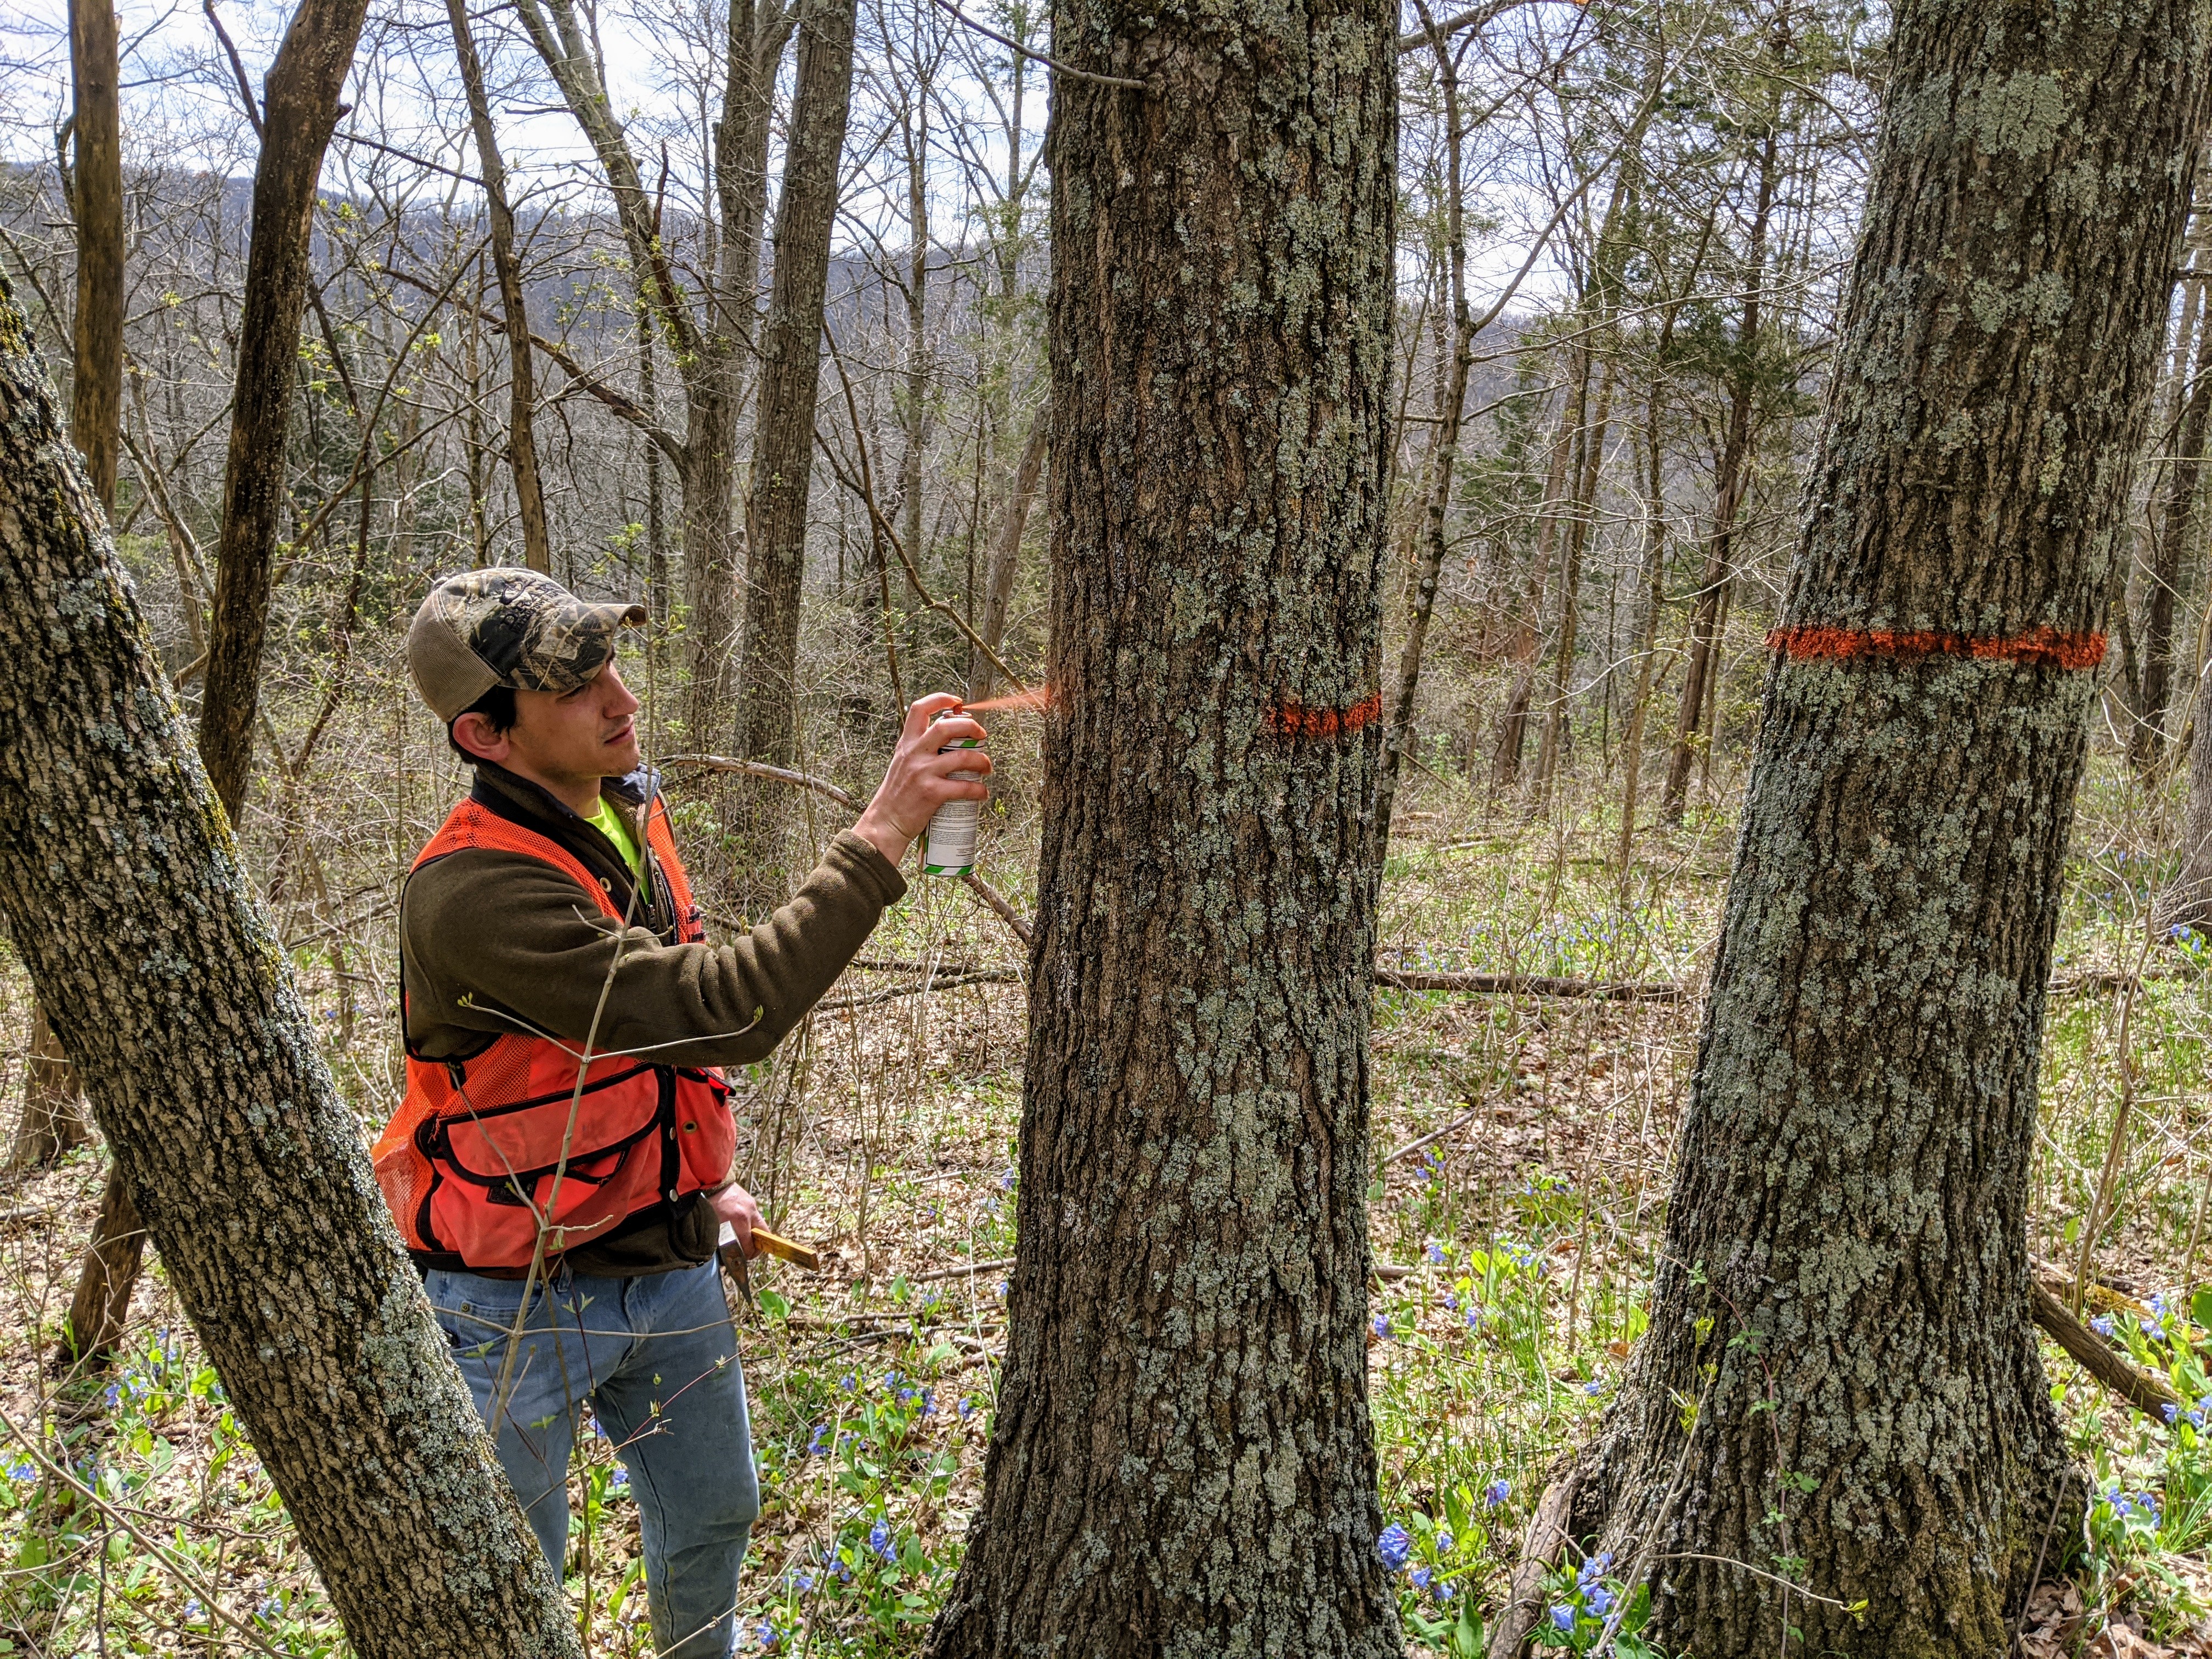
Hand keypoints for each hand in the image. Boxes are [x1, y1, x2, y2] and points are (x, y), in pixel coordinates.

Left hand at [708, 1182, 762, 1257]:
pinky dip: (750, 1223)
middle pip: (763, 1234)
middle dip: (758, 1245)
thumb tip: (725, 1253)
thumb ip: (721, 1239)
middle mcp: (749, 1213)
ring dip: (753, 1233)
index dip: (747, 1254)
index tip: (743, 1258)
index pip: (749, 1244)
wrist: (710, 1182)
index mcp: (739, 1220)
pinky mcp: (750, 1200)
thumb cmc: (708, 1205)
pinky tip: (740, 1225)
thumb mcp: (713, 1225)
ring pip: (759, 1225)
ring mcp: (752, 1205)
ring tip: (744, 1239)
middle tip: (750, 1251)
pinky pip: (755, 1216)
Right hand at [853, 693, 993, 865]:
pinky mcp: (932, 793)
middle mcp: (914, 753)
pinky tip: (982, 792)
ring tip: (986, 767)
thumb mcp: (901, 762)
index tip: (958, 703)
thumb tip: (946, 739)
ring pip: (963, 757)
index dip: (941, 699)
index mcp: (906, 743)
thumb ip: (918, 749)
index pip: (920, 709)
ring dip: (982, 760)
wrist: (885, 822)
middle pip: (947, 727)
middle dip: (971, 727)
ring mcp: (923, 772)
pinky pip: (964, 787)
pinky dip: (979, 790)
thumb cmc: (897, 795)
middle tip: (982, 735)